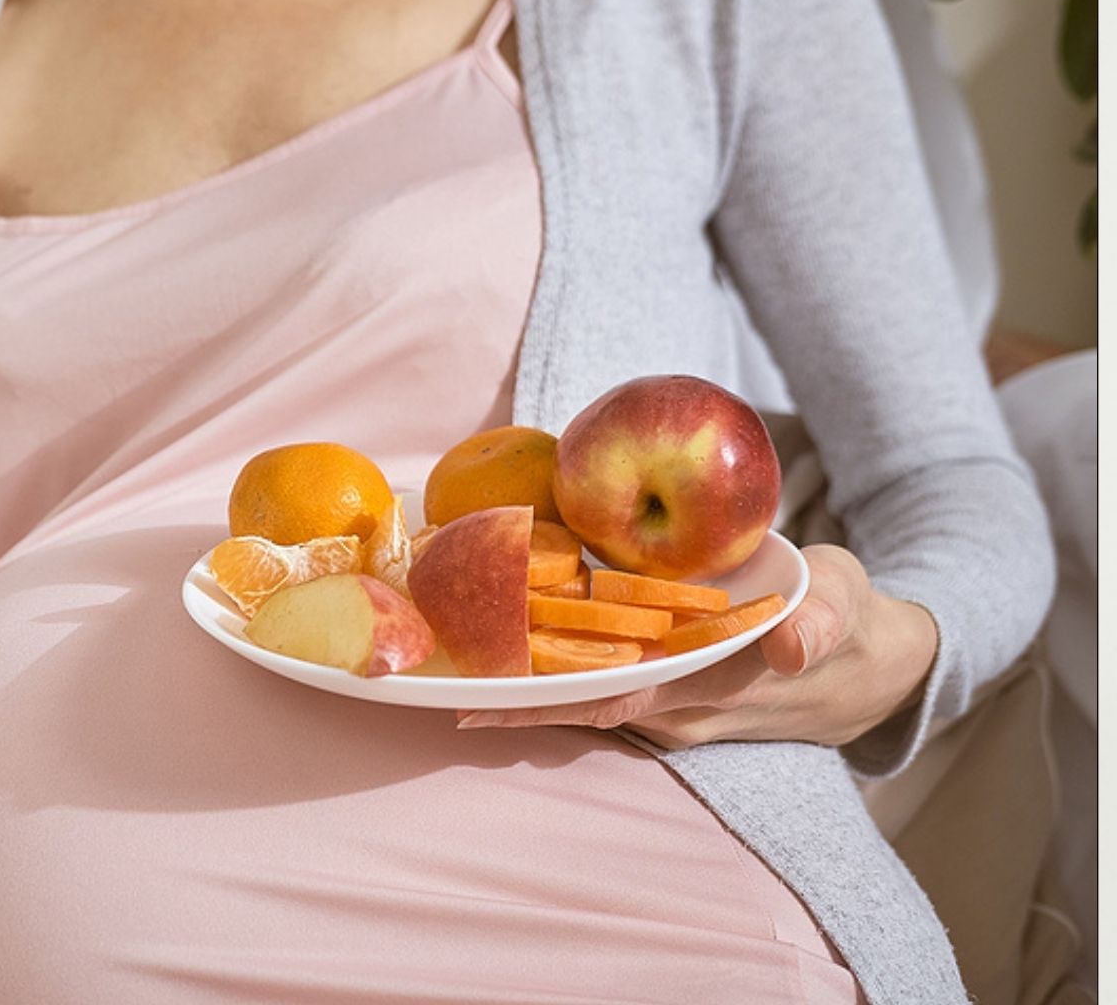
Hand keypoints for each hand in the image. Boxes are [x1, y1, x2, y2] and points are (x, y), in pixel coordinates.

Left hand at [455, 544, 938, 749]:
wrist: (873, 666)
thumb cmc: (849, 620)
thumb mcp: (847, 605)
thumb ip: (823, 618)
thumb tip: (792, 641)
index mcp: (710, 683)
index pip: (609, 699)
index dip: (544, 702)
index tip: (478, 703)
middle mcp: (680, 703)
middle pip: (578, 704)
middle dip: (510, 697)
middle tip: (435, 678)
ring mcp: (673, 702)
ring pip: (587, 697)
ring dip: (528, 683)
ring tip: (458, 654)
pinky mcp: (672, 689)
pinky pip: (607, 682)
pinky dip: (560, 667)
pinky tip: (515, 639)